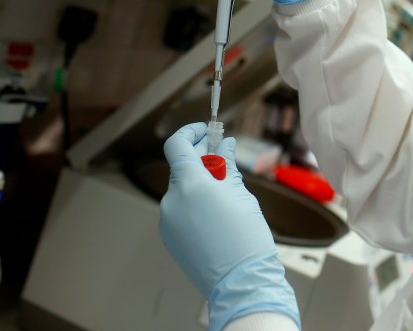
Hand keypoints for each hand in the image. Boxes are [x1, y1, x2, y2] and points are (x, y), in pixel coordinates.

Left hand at [159, 123, 299, 330]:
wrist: (240, 282)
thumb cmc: (245, 237)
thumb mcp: (240, 194)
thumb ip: (226, 166)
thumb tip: (224, 146)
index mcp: (189, 183)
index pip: (177, 144)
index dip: (191, 132)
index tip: (206, 131)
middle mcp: (171, 199)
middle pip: (181, 168)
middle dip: (201, 160)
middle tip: (223, 158)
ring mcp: (167, 220)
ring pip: (181, 191)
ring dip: (199, 184)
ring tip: (225, 195)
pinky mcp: (169, 237)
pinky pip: (180, 211)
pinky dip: (194, 205)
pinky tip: (215, 216)